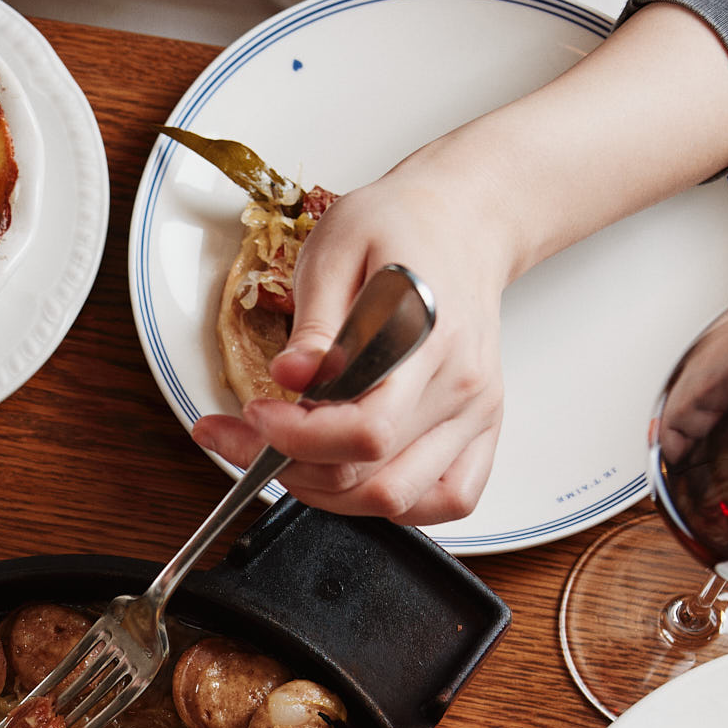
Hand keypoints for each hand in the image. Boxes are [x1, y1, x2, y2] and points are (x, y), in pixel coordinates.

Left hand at [186, 1, 727, 526]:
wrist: (460, 223)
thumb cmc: (398, 229)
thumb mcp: (337, 247)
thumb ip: (315, 321)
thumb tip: (291, 376)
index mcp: (431, 337)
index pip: (364, 430)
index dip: (296, 438)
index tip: (254, 414)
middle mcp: (463, 387)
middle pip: (373, 477)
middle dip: (292, 467)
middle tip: (248, 434)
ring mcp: (476, 415)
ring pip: (398, 500)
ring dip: (329, 493)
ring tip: (289, 455)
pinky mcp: (479, 431)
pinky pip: (446, 500)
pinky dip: (391, 504)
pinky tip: (350, 473)